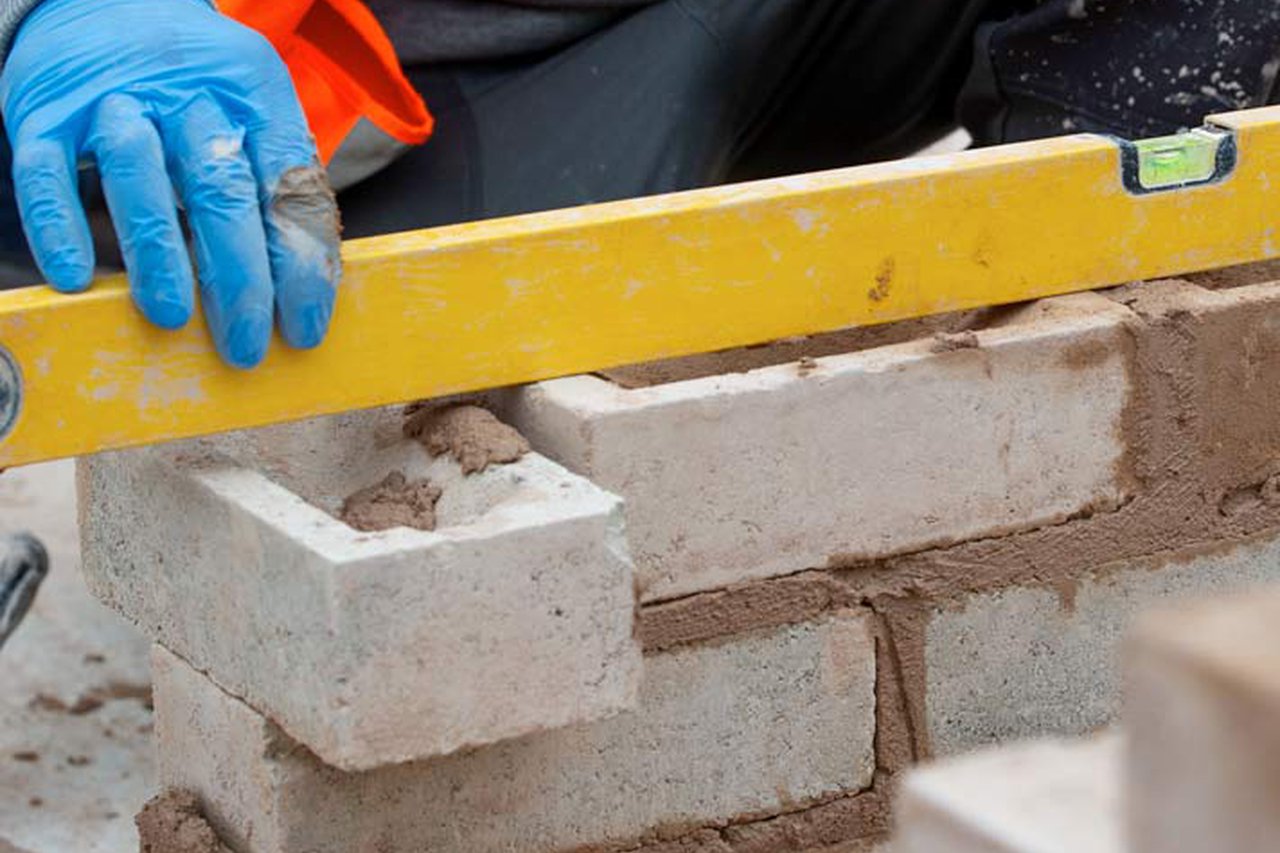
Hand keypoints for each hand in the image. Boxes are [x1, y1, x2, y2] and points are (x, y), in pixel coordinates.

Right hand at [0, 0, 340, 367]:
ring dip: (158, 253)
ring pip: (138, 175)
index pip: (289, 185)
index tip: (305, 326)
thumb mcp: (252, 112)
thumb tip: (303, 290)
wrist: (104, 2)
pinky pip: (49, 171)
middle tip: (247, 344)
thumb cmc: (196, 86)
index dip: (302, 263)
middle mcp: (187, 90)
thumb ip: (276, 185)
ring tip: (171, 317)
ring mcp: (113, 97)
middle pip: (221, 188)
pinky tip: (76, 278)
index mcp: (255, 93)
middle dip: (239, 277)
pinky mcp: (46, 112)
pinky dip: (60, 225)